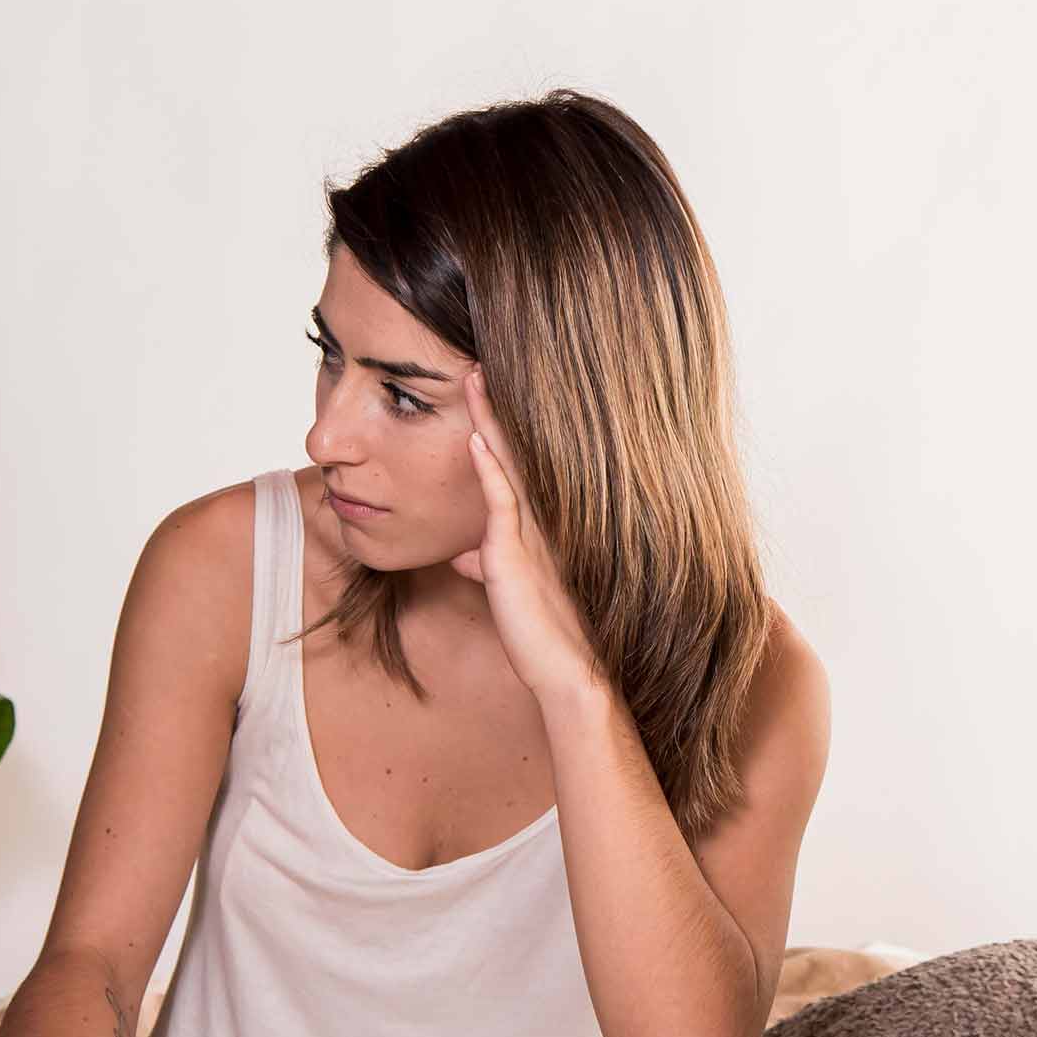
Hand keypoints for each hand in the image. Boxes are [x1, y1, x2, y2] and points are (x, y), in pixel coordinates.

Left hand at [452, 367, 604, 704]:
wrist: (572, 675)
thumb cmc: (545, 637)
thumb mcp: (513, 592)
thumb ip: (492, 566)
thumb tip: (464, 557)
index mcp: (540, 525)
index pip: (517, 463)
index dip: (501, 424)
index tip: (486, 387)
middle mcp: (541, 520)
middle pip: (516, 450)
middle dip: (497, 407)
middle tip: (481, 361)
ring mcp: (531, 535)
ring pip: (508, 464)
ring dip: (489, 420)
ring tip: (474, 377)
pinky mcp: (516, 556)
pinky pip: (502, 501)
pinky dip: (489, 467)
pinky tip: (476, 437)